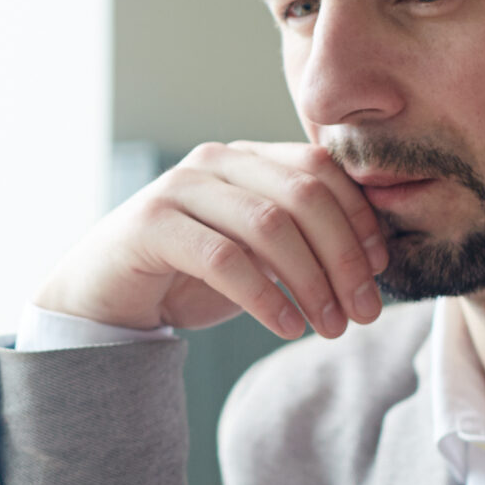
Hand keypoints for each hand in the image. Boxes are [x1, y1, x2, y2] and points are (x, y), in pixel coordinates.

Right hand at [33, 142, 389, 340]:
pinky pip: (224, 258)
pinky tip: (287, 327)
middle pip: (304, 196)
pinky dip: (265, 297)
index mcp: (248, 158)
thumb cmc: (188, 276)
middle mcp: (216, 161)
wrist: (104, 298)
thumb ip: (303, 242)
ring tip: (330, 327)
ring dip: (311, 282)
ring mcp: (180, 187)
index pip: (321, 170)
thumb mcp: (256, 256)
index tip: (381, 271)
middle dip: (345, 257)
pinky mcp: (151, 224)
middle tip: (364, 312)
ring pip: (269, 225)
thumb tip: (375, 259)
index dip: (360, 219)